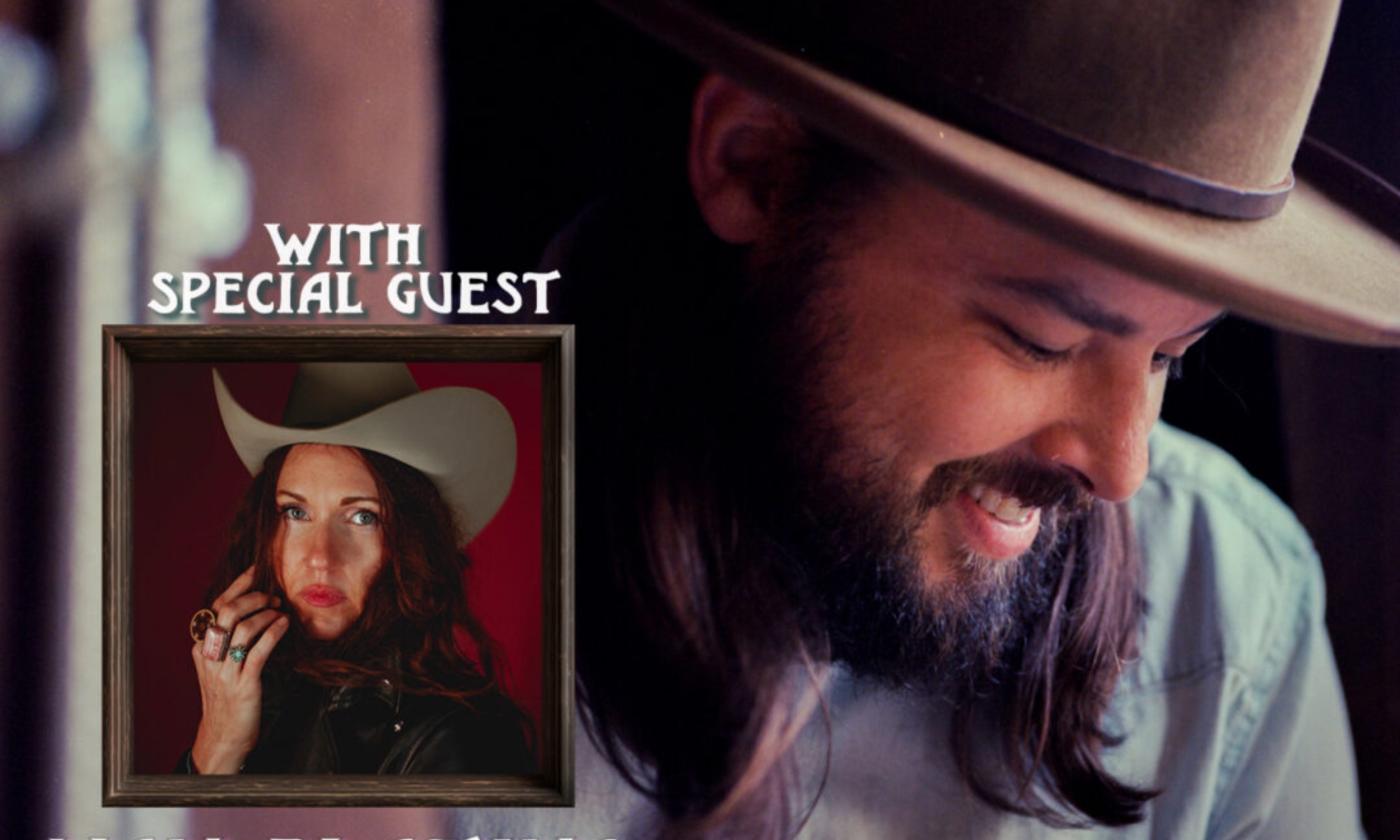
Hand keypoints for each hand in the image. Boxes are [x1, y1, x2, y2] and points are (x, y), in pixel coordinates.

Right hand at [189, 565, 290, 773]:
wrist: (224, 736)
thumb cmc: (227, 698)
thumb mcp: (219, 667)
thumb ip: (227, 642)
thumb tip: (252, 611)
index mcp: (202, 648)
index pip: (217, 607)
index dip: (238, 586)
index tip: (256, 571)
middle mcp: (209, 656)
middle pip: (228, 612)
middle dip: (253, 598)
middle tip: (272, 597)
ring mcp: (224, 670)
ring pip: (243, 628)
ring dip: (266, 614)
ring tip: (280, 611)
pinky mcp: (243, 683)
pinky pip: (259, 650)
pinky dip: (274, 632)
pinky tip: (284, 624)